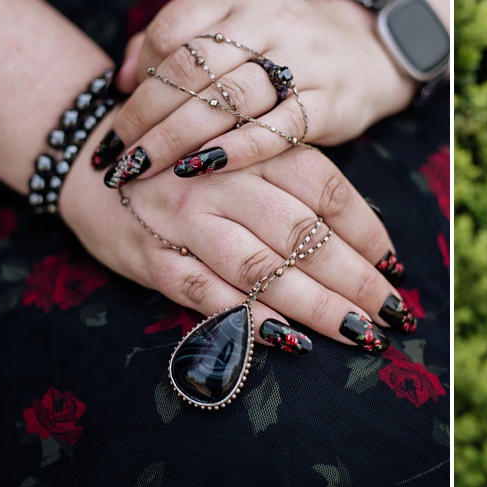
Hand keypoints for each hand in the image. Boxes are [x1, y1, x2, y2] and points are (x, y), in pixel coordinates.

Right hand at [62, 114, 413, 352]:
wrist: (91, 158)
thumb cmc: (187, 157)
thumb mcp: (245, 149)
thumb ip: (295, 181)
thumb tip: (365, 233)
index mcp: (256, 147)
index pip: (327, 190)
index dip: (367, 232)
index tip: (395, 267)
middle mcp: (225, 181)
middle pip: (304, 236)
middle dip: (355, 279)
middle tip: (392, 313)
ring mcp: (186, 221)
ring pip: (262, 268)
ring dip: (315, 305)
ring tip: (357, 333)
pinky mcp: (151, 257)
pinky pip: (205, 292)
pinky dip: (247, 318)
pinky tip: (287, 339)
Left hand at [92, 0, 421, 185]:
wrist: (368, 50)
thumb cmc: (285, 44)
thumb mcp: (237, 22)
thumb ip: (180, 39)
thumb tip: (123, 79)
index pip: (175, 28)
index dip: (139, 73)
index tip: (118, 116)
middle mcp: (272, 19)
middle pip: (194, 67)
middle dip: (146, 114)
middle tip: (116, 155)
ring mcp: (304, 61)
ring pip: (229, 98)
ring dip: (177, 138)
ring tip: (143, 168)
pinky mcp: (330, 102)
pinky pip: (276, 129)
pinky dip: (234, 151)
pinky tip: (199, 169)